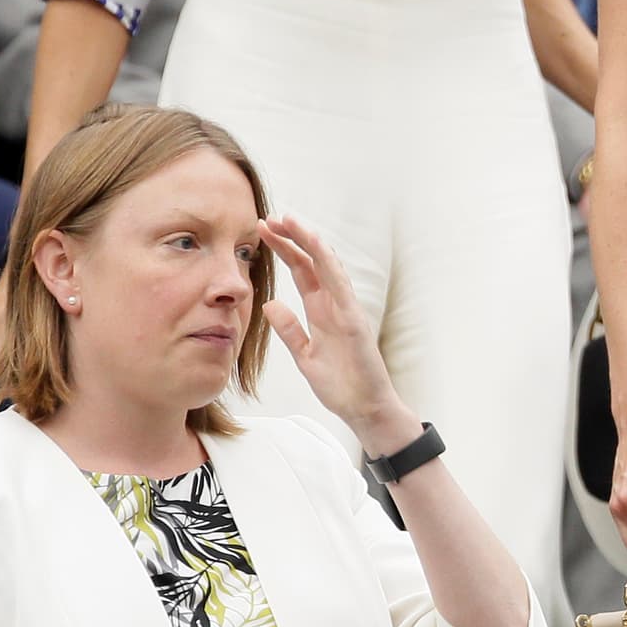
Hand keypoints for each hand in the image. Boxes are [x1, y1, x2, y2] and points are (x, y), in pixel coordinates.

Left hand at [259, 217, 406, 440]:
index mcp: (321, 310)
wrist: (364, 409)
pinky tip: (315, 246)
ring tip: (289, 221)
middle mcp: (334, 303)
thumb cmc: (341, 384)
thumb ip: (290, 330)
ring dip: (309, 241)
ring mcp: (346, 308)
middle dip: (291, 238)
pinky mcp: (354, 320)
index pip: (301, 271)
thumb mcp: (305, 356)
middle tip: (269, 218)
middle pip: (311, 261)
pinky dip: (328, 264)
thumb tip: (270, 304)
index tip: (263, 232)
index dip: (283, 249)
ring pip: (327, 265)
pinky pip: (340, 285)